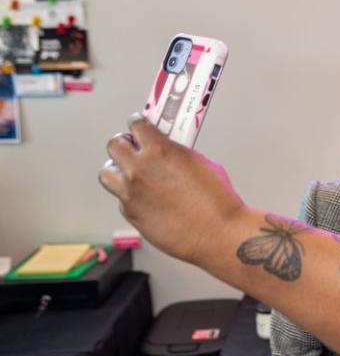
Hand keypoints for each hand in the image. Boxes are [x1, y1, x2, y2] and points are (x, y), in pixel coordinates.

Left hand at [98, 113, 245, 264]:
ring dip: (117, 169)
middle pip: (114, 144)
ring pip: (107, 172)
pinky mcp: (130, 213)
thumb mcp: (202, 163)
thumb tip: (169, 152)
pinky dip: (130, 195)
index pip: (136, 124)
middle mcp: (140, 169)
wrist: (217, 232)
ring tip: (131, 173)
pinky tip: (146, 198)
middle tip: (134, 148)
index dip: (138, 123)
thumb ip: (178, 154)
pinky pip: (121, 197)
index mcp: (160, 150)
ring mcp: (131, 192)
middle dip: (125, 144)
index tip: (139, 124)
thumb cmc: (217, 200)